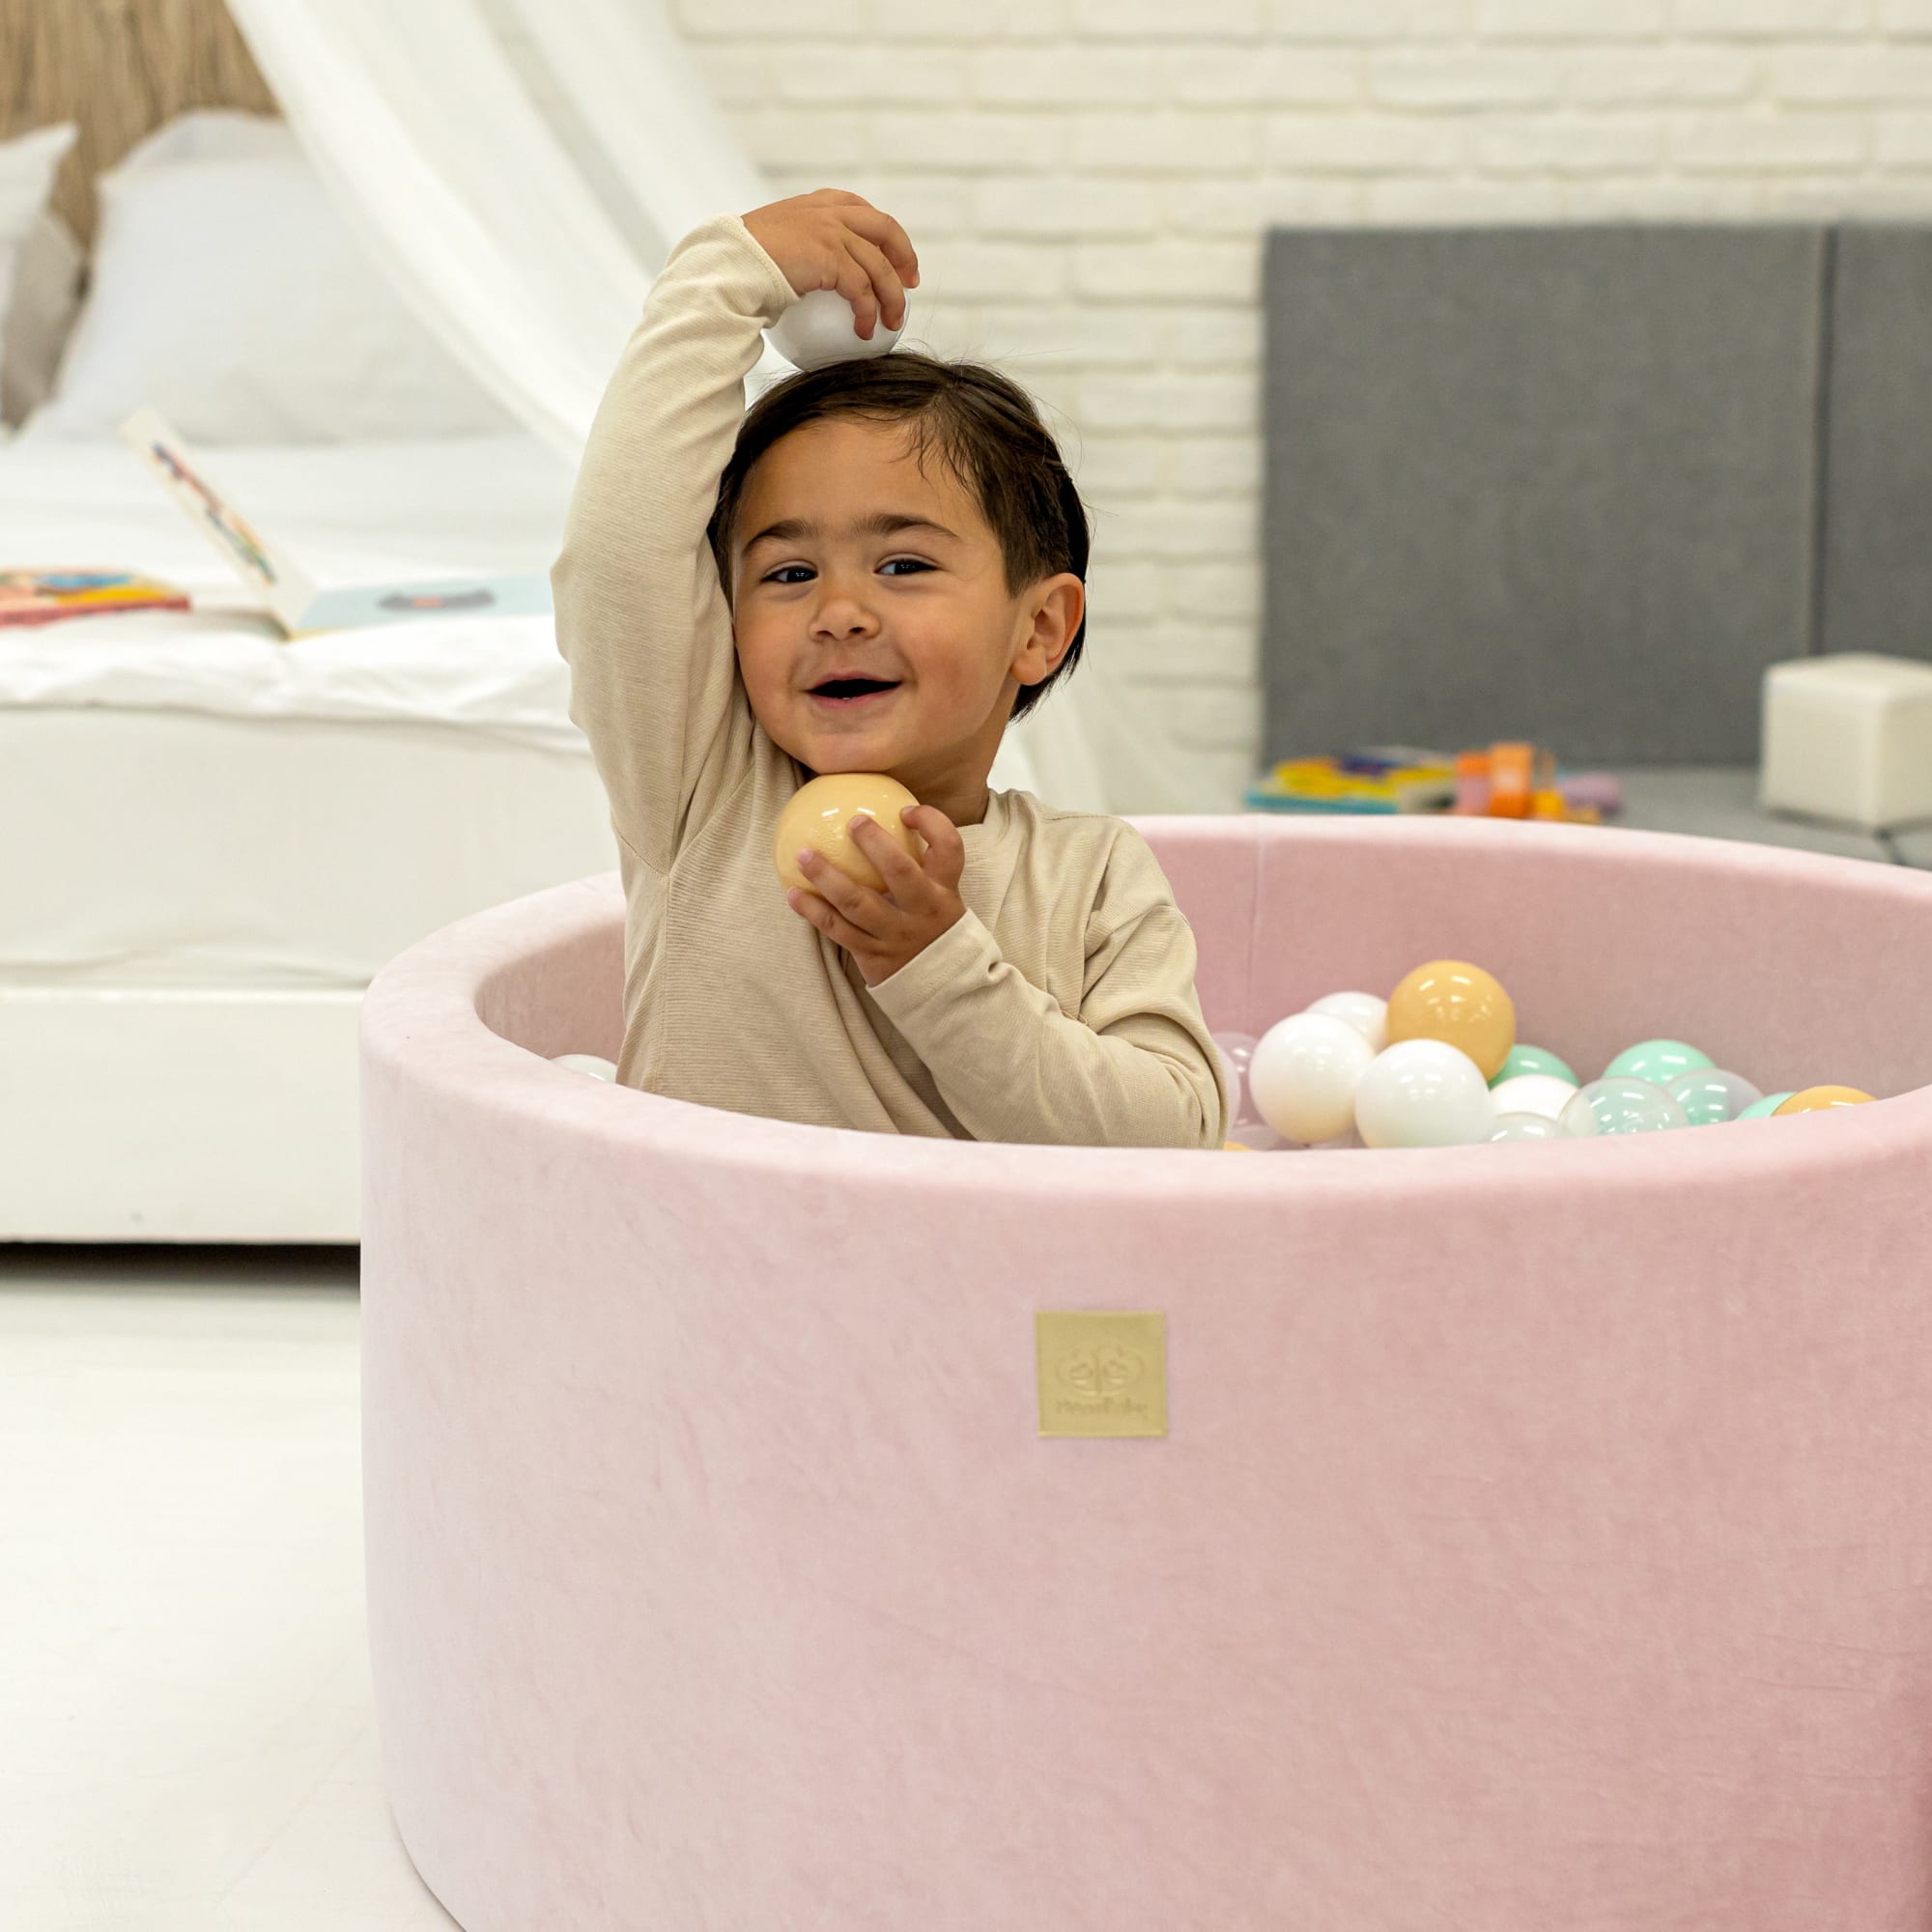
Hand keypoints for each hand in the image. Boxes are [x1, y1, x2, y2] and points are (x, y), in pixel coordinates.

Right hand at [741, 189, 918, 339]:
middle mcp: (829, 211)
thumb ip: (799, 247)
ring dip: (892, 297)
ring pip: (879, 265)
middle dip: (904, 256)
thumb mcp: (775, 243)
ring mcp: (832, 231)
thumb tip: (809, 277)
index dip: (886, 235)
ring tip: (892, 322)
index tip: (896, 259)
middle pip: (885, 229)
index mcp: (817, 203)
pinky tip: (864, 331)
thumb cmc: (742, 263)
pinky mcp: (831, 257)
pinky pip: (862, 290)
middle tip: (910, 285)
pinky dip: (867, 313)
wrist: (729, 264)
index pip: (863, 211)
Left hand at [786, 805, 965, 986]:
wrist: (941, 987)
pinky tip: (794, 894)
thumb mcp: (941, 897)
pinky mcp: (873, 954)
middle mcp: (922, 909)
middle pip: (899, 870)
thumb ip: (923, 864)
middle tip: (852, 822)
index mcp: (943, 889)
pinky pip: (837, 930)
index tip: (905, 811)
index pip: (949, 848)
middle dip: (874, 843)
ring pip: (857, 902)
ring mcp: (896, 934)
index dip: (930, 823)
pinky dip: (813, 912)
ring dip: (827, 877)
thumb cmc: (933, 927)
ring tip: (803, 855)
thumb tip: (890, 817)